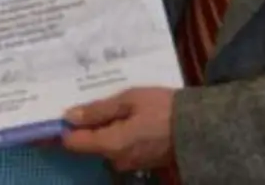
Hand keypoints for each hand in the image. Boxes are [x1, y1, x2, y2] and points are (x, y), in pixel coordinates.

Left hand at [60, 87, 177, 172]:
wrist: (199, 128)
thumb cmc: (163, 109)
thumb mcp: (129, 100)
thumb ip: (98, 110)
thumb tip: (69, 117)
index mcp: (109, 145)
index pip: (73, 143)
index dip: (65, 128)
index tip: (64, 112)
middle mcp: (115, 160)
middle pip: (89, 144)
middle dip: (90, 125)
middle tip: (99, 102)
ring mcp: (129, 163)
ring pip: (105, 145)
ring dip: (107, 128)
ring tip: (118, 106)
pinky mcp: (141, 162)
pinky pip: (120, 148)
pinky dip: (120, 134)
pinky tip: (131, 118)